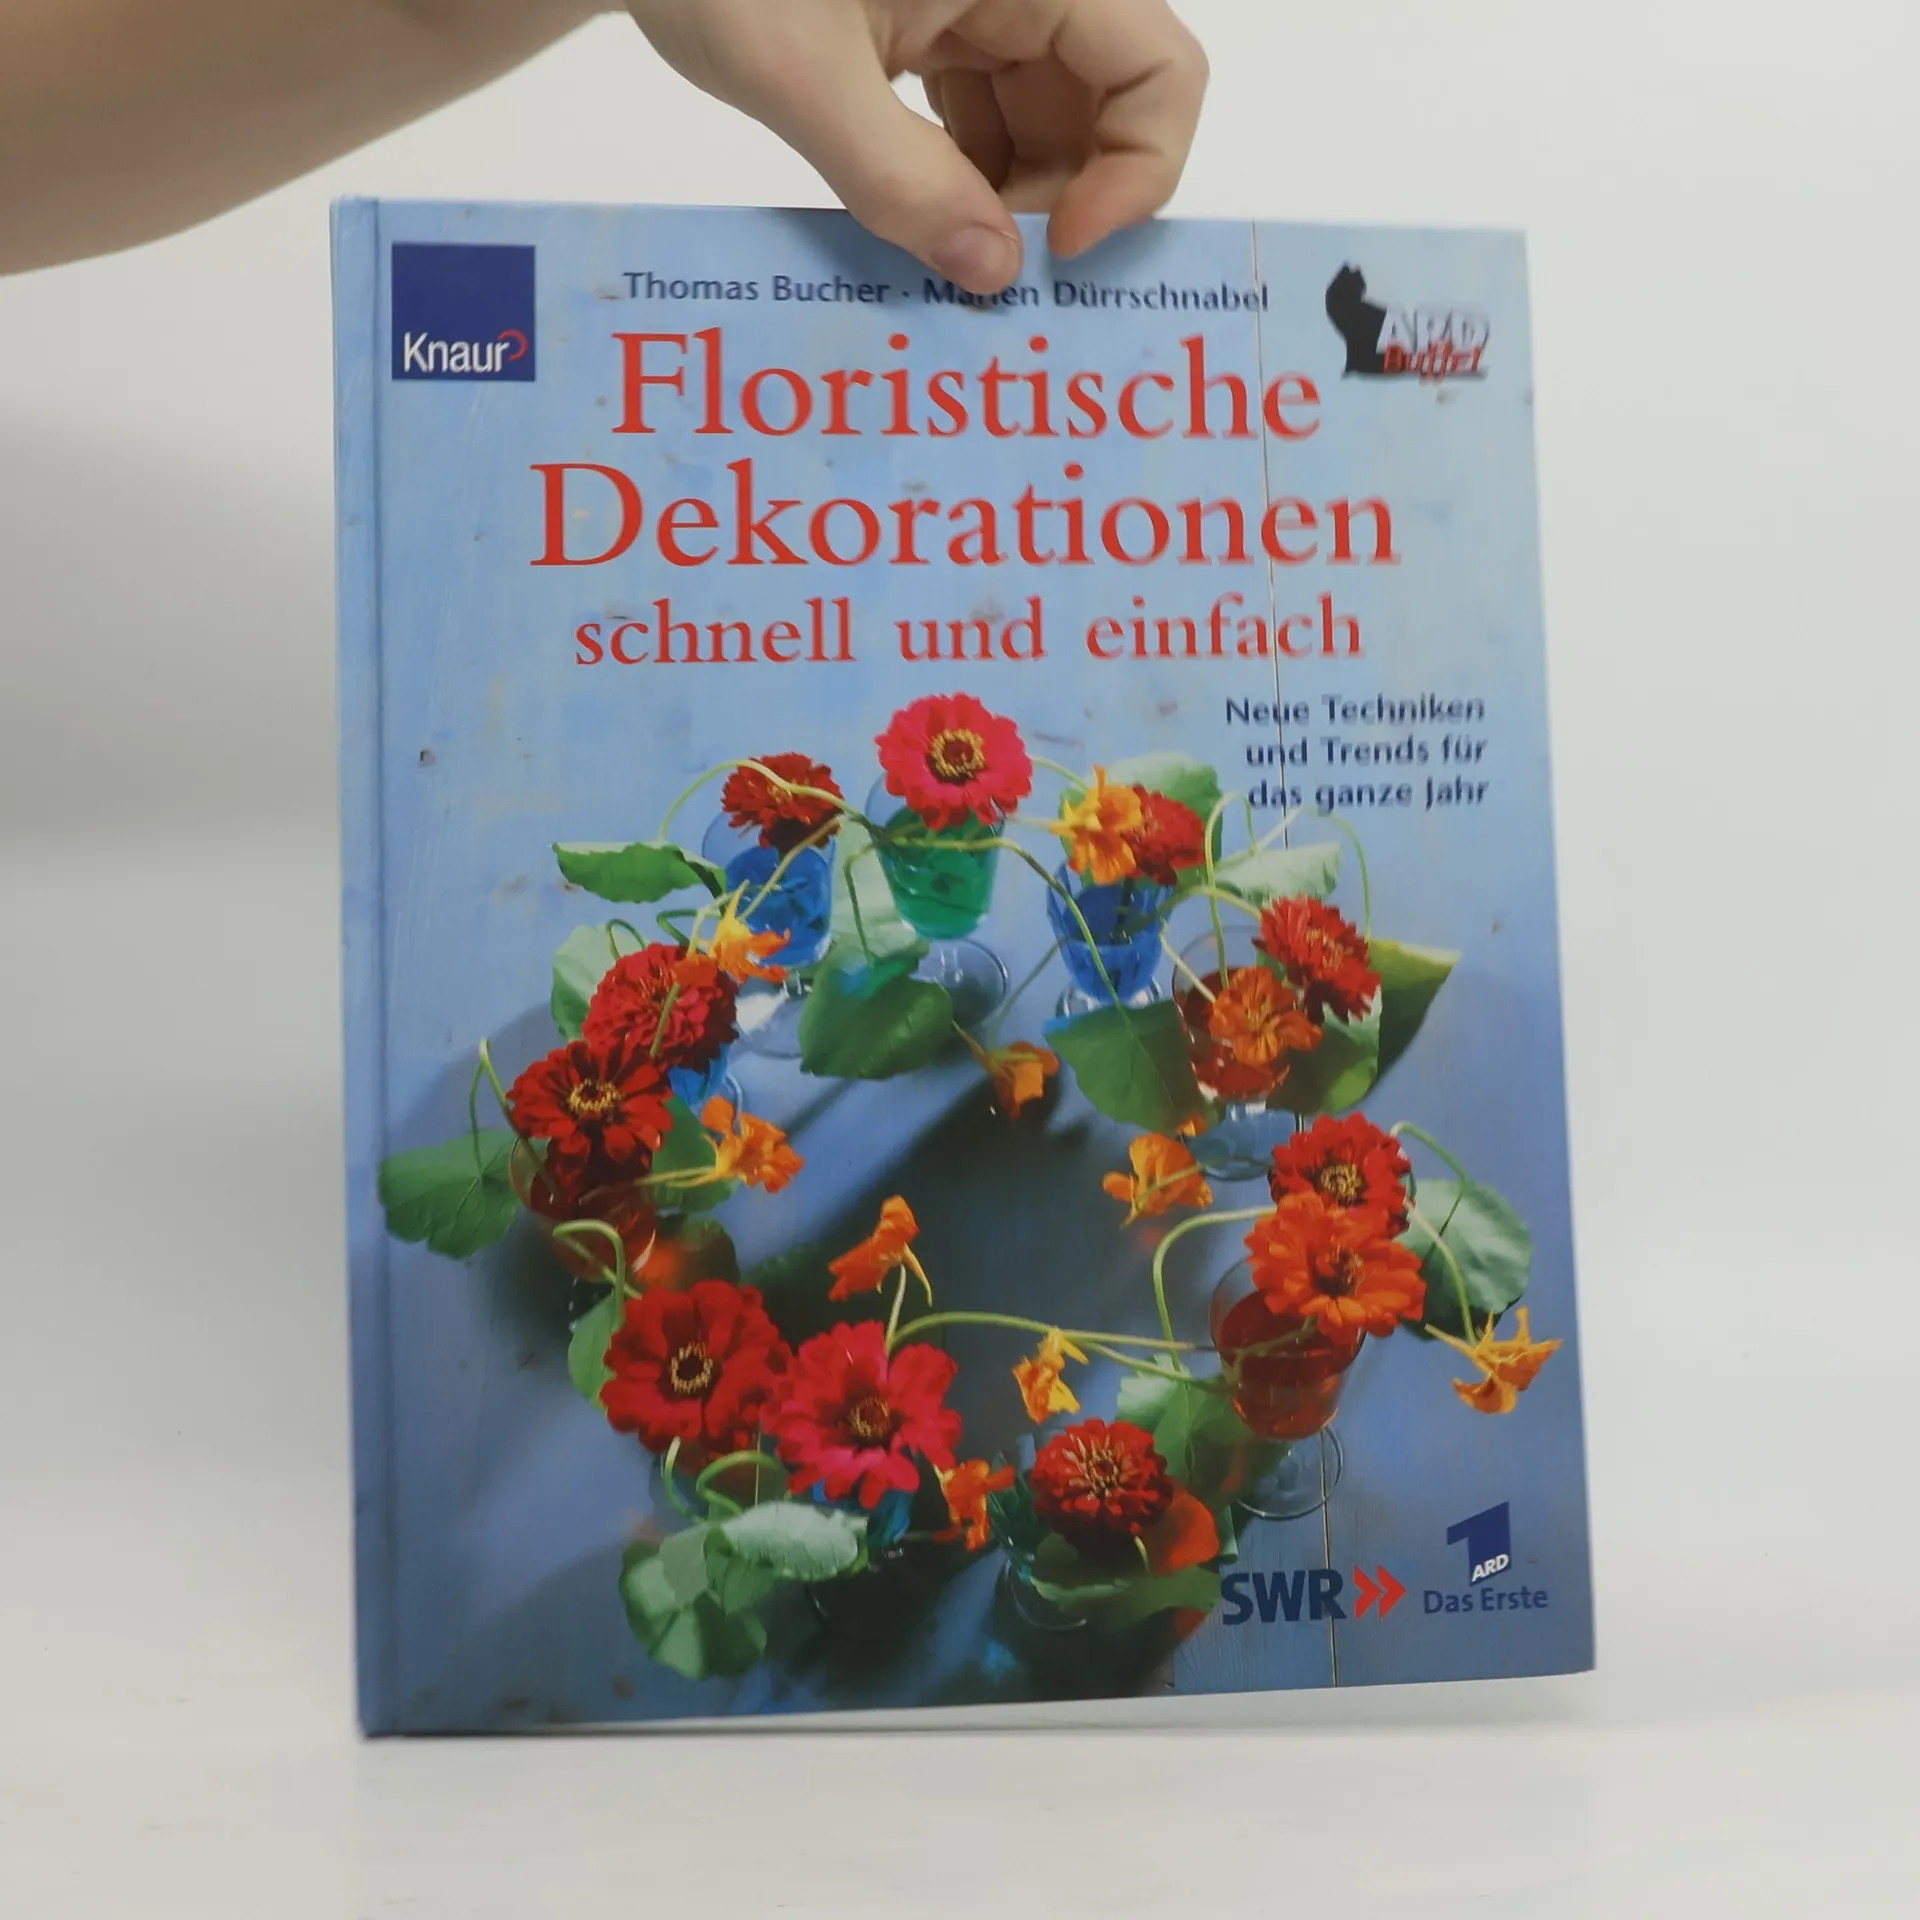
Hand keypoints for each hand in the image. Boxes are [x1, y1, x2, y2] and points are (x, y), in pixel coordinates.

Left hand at [625, 0, 1206, 293]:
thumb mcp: (799, 74)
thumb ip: (898, 179)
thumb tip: (993, 276)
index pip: (1159, 67)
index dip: (1137, 171)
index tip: (1061, 250)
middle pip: (1108, 106)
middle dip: (1064, 201)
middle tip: (988, 271)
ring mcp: (980, 5)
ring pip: (1049, 123)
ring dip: (1007, 203)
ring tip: (939, 253)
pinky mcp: (936, 32)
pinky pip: (987, 118)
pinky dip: (963, 180)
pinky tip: (915, 223)